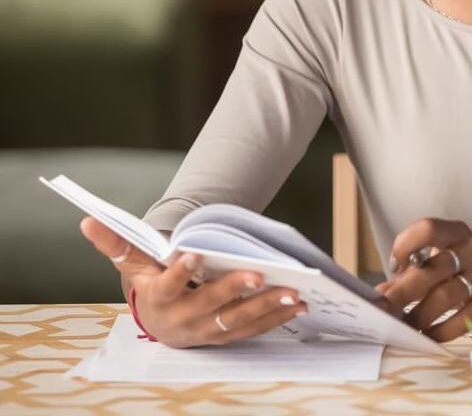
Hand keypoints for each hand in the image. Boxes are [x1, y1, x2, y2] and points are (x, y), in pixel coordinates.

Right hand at [79, 217, 307, 347]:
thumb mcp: (133, 264)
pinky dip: (277, 318)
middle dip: (235, 290)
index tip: (195, 254)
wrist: (159, 322)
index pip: (168, 286)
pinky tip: (298, 305)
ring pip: (238, 321)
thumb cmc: (149, 284)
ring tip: (291, 291)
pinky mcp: (227, 336)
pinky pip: (254, 330)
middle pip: (211, 305)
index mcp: (159, 299)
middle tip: (259, 274)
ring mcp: (207, 331)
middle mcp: (183, 319)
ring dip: (266, 307)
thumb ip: (116, 243)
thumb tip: (87, 220)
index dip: (180, 271)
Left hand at [378, 217, 471, 341]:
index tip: (395, 266)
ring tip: (403, 326)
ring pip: (445, 297)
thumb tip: (382, 294)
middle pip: (432, 269)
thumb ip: (415, 270)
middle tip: (384, 310)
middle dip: (402, 292)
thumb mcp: (445, 257)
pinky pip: (461, 321)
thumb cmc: (467, 267)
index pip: (428, 229)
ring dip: (418, 315)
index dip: (405, 245)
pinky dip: (438, 331)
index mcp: (458, 233)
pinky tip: (426, 335)